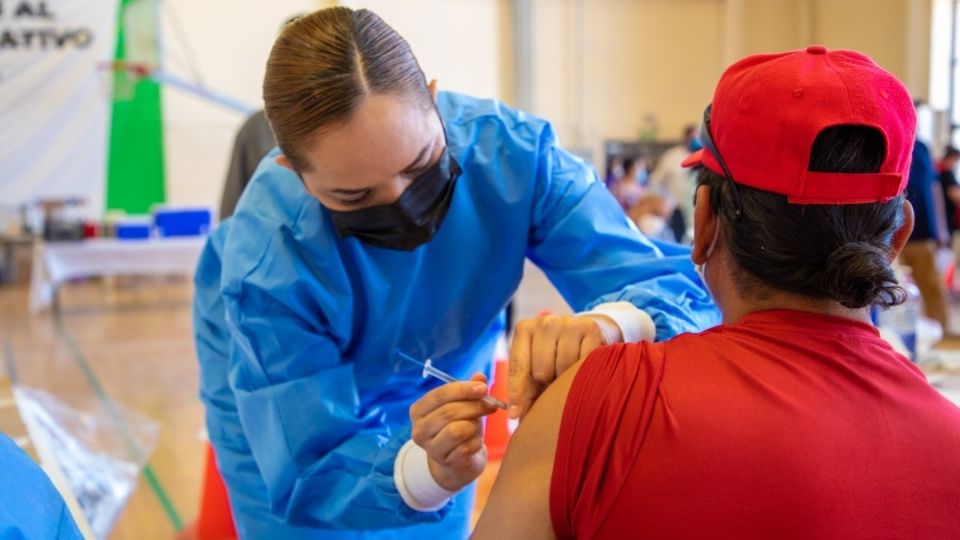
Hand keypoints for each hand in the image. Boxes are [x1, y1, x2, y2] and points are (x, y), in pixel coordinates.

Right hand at [409, 373, 497, 491]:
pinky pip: (467, 447)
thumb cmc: (459, 426)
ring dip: (474, 424)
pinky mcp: (446, 462)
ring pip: (458, 430)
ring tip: (478, 424)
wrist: (458, 462)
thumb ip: (470, 390)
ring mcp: (431, 449)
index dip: (463, 389)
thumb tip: (480, 376)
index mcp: (418, 410)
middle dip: (474, 406)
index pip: (439, 395)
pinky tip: (476, 441)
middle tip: (491, 404)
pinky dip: (477, 441)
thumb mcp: (463, 406)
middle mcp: (419, 430)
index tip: (483, 388)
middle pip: (449, 412)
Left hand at [508, 314, 619, 418]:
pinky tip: (585, 364)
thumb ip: (525, 388)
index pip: (517, 367)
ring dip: (567, 377)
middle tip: (555, 377)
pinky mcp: (590, 328)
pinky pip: (584, 362)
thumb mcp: (537, 366)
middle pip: (541, 370)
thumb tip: (517, 415)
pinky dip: (584, 370)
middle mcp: (544, 323)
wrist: (588, 330)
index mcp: (525, 330)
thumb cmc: (556, 354)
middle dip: (548, 381)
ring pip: (563, 368)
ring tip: (570, 370)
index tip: (515, 414)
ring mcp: (568, 324)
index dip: (517, 393)